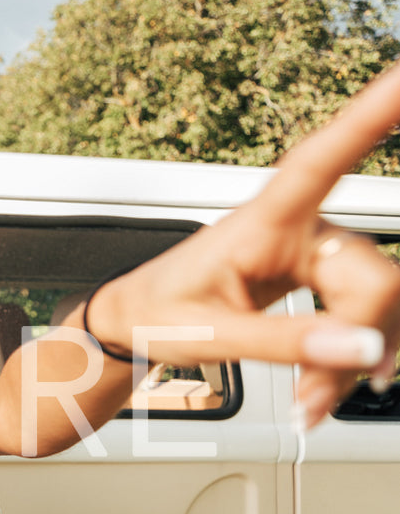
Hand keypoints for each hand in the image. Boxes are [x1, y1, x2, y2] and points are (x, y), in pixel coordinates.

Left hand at [89, 61, 399, 427]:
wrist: (136, 324)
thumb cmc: (157, 314)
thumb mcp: (209, 336)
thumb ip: (285, 343)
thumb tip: (364, 348)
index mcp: (262, 220)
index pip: (322, 158)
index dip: (374, 112)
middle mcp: (301, 227)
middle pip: (373, 278)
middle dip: (357, 342)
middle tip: (312, 400)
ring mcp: (318, 253)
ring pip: (377, 304)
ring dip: (353, 362)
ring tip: (308, 402)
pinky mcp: (324, 279)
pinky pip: (365, 319)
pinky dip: (349, 362)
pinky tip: (322, 390)